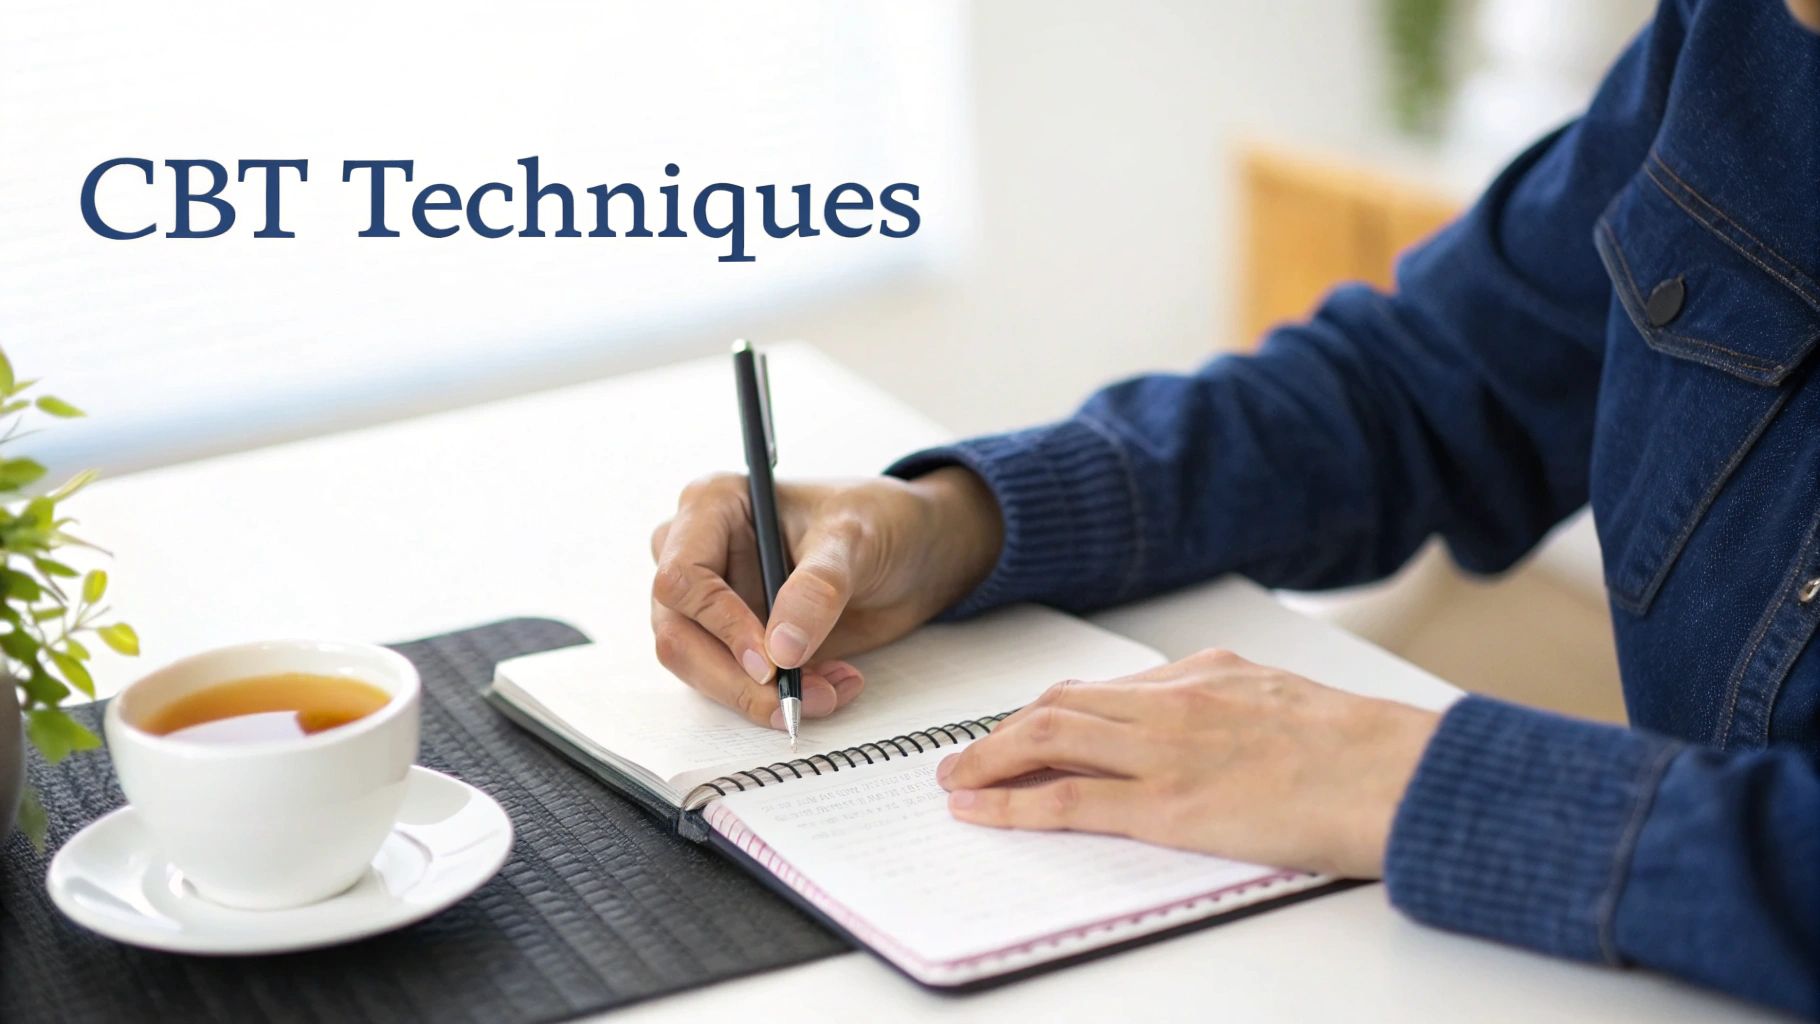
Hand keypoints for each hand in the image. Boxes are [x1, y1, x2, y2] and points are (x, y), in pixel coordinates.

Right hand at [650, 467, 1001, 727]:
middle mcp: (700, 552)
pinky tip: (833, 685)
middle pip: (678, 632)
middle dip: (734, 678)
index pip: (682, 576)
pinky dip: (780, 698)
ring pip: (699, 668)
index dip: (718, 624)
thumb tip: (781, 648)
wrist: (913, 552)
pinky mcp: (736, 640)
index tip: (769, 661)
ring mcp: (714, 601)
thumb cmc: (879, 520)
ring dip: (760, 696)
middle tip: (792, 701)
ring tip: (831, 690)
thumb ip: (818, 589)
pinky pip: (736, 683)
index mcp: (713, 505)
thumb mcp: (855, 540)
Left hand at [936, 649, 1440, 876]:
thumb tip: (1199, 726)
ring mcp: (1168, 751)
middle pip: (1061, 705)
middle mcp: (1176, 700)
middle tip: (966, 754)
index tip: (1022, 729)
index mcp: (1207, 674)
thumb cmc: (1364, 752)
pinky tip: (980, 809)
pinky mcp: (1170, 806)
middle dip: (1003, 731)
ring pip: (1049, 738)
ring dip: (989, 758)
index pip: (1103, 691)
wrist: (1403, 776)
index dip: (1049, 711)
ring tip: (955, 779)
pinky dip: (1013, 803)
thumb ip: (1234, 707)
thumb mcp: (1287, 703)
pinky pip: (1070, 801)